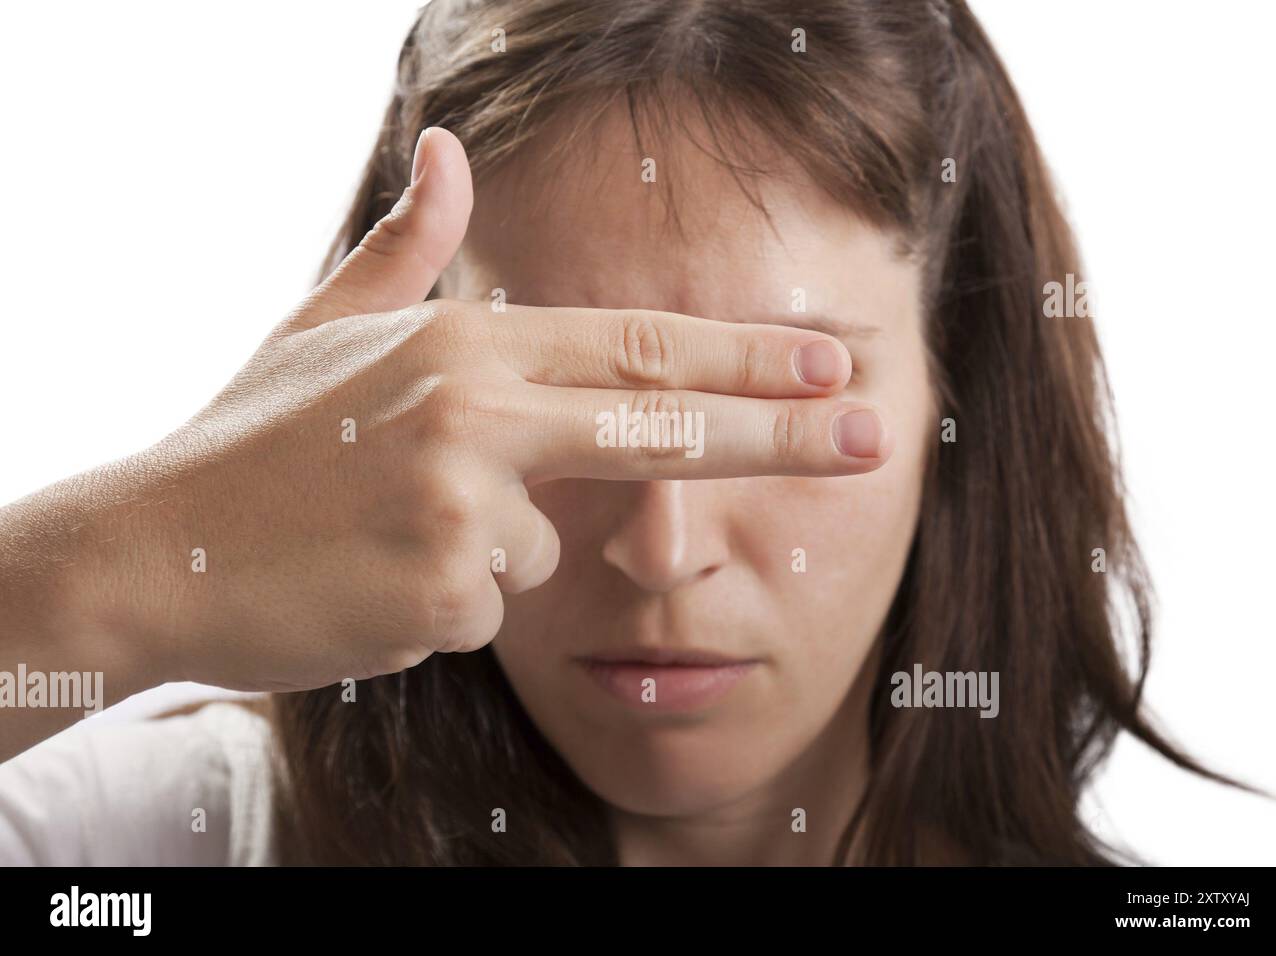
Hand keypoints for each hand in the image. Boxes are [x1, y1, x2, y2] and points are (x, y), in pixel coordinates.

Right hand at [52, 127, 891, 693]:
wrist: (149, 551)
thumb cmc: (254, 441)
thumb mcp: (327, 325)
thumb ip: (412, 248)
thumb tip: (445, 149)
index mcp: (462, 344)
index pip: (636, 346)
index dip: (743, 356)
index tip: (832, 363)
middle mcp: (475, 411)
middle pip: (662, 422)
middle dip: (781, 432)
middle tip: (872, 437)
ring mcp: (459, 505)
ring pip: (546, 549)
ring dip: (485, 554)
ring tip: (384, 537)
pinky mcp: (439, 595)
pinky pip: (488, 611)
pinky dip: (443, 606)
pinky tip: (370, 585)